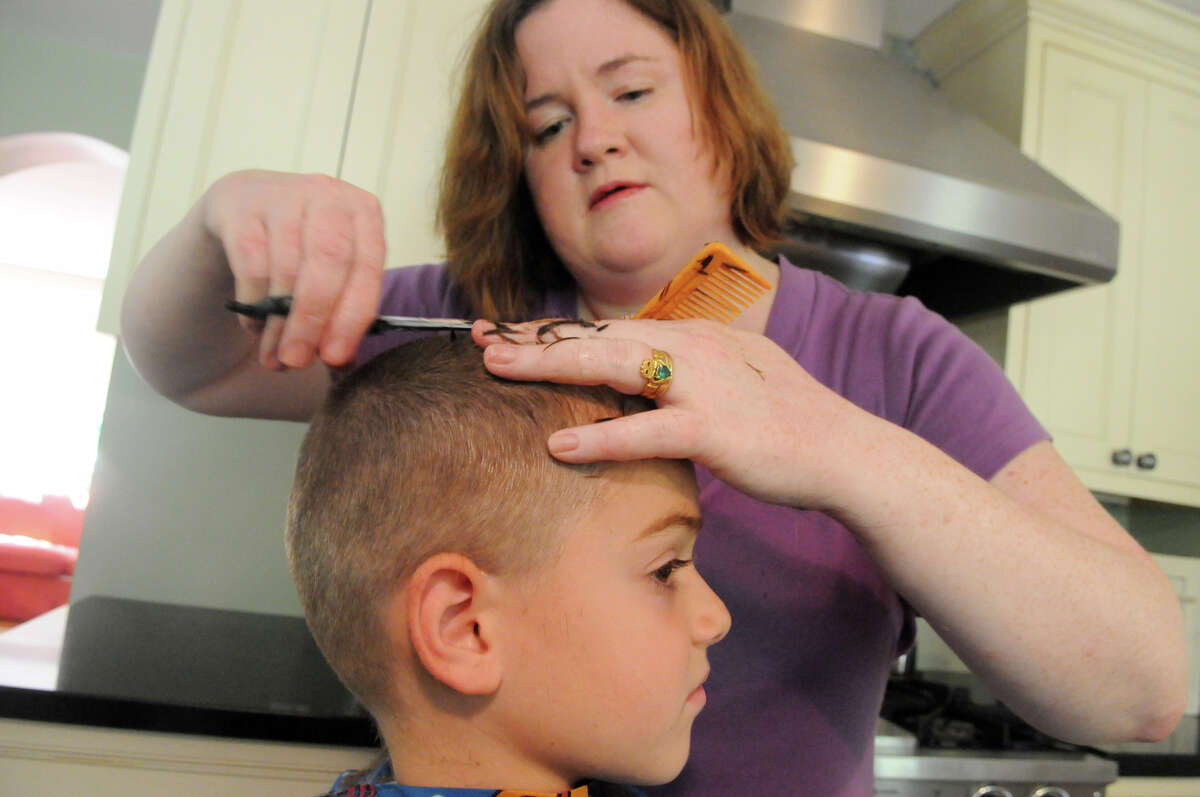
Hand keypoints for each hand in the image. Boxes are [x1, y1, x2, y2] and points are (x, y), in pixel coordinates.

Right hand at [202, 170, 385, 369]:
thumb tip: (342, 361)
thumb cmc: (302, 246)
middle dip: (312, 320)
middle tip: (296, 361)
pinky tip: (255, 324)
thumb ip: (343, 311)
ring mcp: (282, 194)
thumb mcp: (334, 271)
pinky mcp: (239, 204)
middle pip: (328, 262)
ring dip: (278, 322)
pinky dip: (252, 304)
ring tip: (274, 355)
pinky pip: (249, 264)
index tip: (335, 357)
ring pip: (285, 268)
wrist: (247, 204)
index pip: (367, 268)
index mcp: (364, 212)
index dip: (352, 317)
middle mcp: (328, 195)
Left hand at [472, 318, 873, 509]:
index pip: (611, 330)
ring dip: (551, 366)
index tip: (506, 331)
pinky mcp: (715, 429)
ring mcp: (705, 385)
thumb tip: (645, 380)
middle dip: (537, 338)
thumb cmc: (786, 423)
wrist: (844, 451)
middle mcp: (694, 348)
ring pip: (614, 367)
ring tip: (497, 368)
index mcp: (694, 338)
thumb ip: (686, 375)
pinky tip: (557, 444)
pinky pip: (648, 430)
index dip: (555, 331)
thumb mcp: (732, 381)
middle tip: (479, 338)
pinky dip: (602, 437)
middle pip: (600, 337)